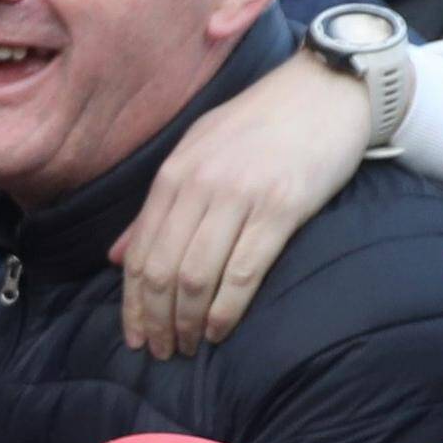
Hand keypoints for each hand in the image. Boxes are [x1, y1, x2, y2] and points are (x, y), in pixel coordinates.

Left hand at [119, 55, 376, 359]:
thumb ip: (157, 206)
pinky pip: (242, 273)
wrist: (327, 89)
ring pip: (195, 277)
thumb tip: (116, 257)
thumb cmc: (261, 123)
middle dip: (156, 320)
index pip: (140, 252)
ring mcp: (240, 196)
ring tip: (188, 347)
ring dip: (187, 322)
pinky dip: (225, 310)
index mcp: (174, 173)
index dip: (132, 303)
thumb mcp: (197, 151)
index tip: (135, 337)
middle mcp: (199, 185)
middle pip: (162, 270)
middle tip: (162, 353)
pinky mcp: (281, 208)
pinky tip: (219, 331)